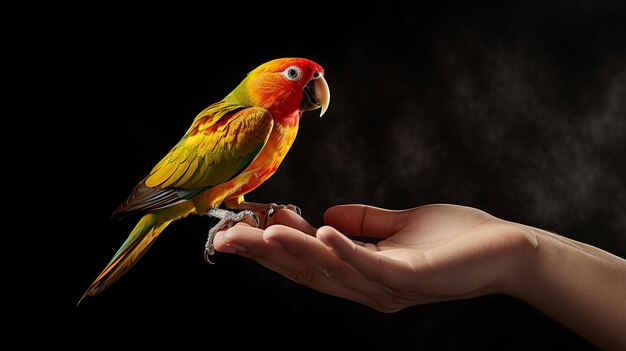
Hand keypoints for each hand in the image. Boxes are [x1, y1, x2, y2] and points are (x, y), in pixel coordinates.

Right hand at [212, 204, 534, 311]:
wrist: (507, 253)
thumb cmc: (457, 241)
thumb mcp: (401, 226)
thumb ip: (364, 224)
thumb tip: (327, 216)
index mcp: (363, 275)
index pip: (308, 263)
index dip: (273, 248)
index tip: (242, 228)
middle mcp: (369, 287)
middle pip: (307, 272)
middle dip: (265, 254)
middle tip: (228, 237)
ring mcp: (389, 285)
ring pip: (329, 270)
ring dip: (293, 250)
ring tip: (260, 233)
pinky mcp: (411, 276)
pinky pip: (370, 263)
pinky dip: (343, 248)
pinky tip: (319, 231)